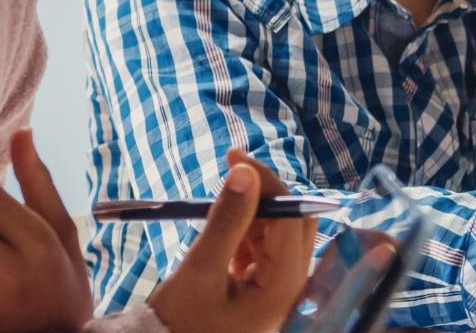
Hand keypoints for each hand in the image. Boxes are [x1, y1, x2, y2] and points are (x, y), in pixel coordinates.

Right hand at [145, 150, 319, 332]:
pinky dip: (245, 231)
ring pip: (279, 230)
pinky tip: (220, 236)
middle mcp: (293, 286)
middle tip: (229, 171)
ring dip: (252, 212)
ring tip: (215, 214)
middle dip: (264, 193)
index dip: (267, 182)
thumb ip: (226, 221)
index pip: (291, 218)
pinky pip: (265, 246)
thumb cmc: (180, 324)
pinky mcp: (266, 287)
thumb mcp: (199, 271)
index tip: (234, 158)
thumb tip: (244, 171)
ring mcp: (281, 287)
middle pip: (294, 221)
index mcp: (285, 286)